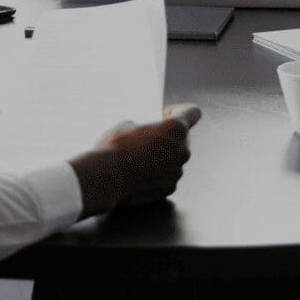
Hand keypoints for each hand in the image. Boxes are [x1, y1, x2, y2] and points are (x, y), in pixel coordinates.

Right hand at [70, 104, 201, 217]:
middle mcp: (183, 150)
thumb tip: (149, 135)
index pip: (193, 113)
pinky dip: (158, 173)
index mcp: (176, 129)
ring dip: (163, 156)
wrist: (105, 179)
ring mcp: (178, 171)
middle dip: (169, 136)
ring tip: (140, 157)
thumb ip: (148, 127)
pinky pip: (168, 175)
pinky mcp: (170, 187)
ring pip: (175, 158)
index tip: (166, 115)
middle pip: (184, 138)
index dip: (180, 111)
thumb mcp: (128, 125)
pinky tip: (140, 172)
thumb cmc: (114, 148)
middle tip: (149, 137)